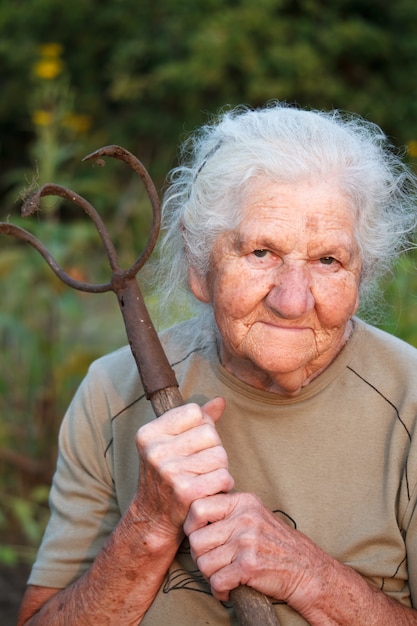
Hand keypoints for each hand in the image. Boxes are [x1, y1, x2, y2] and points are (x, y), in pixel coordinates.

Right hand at [134, 397, 233, 539]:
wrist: (153, 518)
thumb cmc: (167, 475)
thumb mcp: (172, 443)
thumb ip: (197, 420)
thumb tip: (220, 400)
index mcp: (149, 433)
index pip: (194, 412)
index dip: (201, 427)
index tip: (192, 445)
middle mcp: (155, 451)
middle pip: (210, 433)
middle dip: (213, 448)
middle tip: (201, 465)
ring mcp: (169, 472)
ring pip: (220, 454)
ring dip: (220, 468)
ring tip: (204, 477)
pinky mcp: (185, 492)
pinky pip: (224, 476)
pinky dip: (224, 485)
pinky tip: (210, 490)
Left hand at [184, 491, 328, 606]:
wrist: (307, 570)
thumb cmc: (275, 544)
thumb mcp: (254, 514)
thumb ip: (227, 511)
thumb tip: (192, 517)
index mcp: (243, 501)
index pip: (198, 507)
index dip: (192, 526)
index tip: (200, 537)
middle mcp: (244, 517)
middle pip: (196, 539)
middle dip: (201, 557)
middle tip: (214, 563)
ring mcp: (247, 540)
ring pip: (203, 563)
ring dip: (210, 576)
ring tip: (223, 575)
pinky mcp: (249, 565)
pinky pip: (216, 582)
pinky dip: (220, 591)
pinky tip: (229, 589)